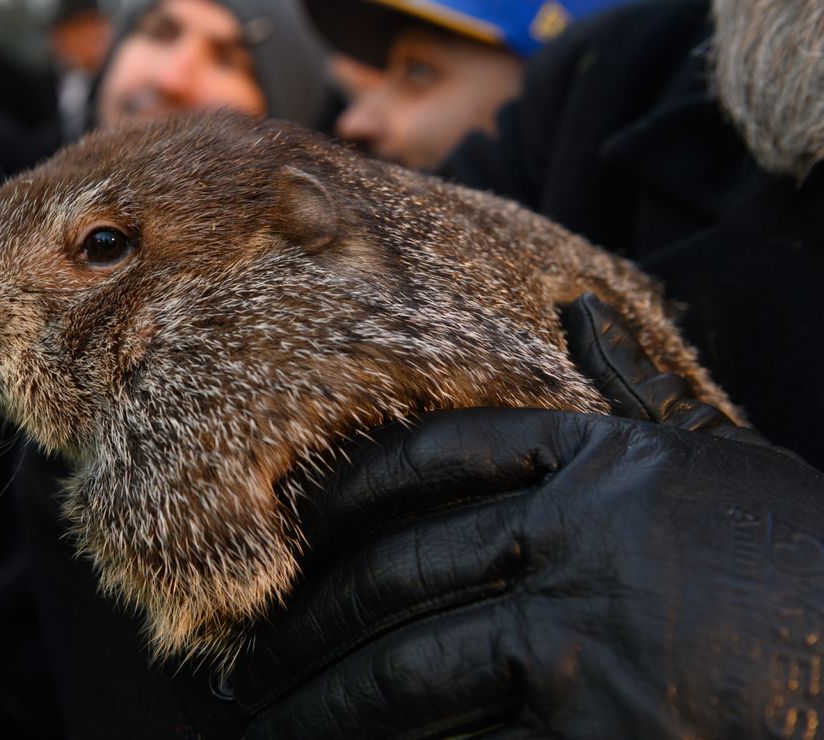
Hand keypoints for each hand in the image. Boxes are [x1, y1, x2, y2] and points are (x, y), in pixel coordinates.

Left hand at [235, 296, 823, 738]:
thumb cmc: (806, 571)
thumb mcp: (729, 464)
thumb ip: (641, 395)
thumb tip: (584, 312)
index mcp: (600, 467)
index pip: (437, 461)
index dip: (353, 491)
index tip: (300, 525)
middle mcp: (575, 542)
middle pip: (397, 575)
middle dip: (312, 626)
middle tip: (254, 664)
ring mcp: (579, 641)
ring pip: (408, 671)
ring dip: (328, 705)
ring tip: (275, 724)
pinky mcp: (591, 730)